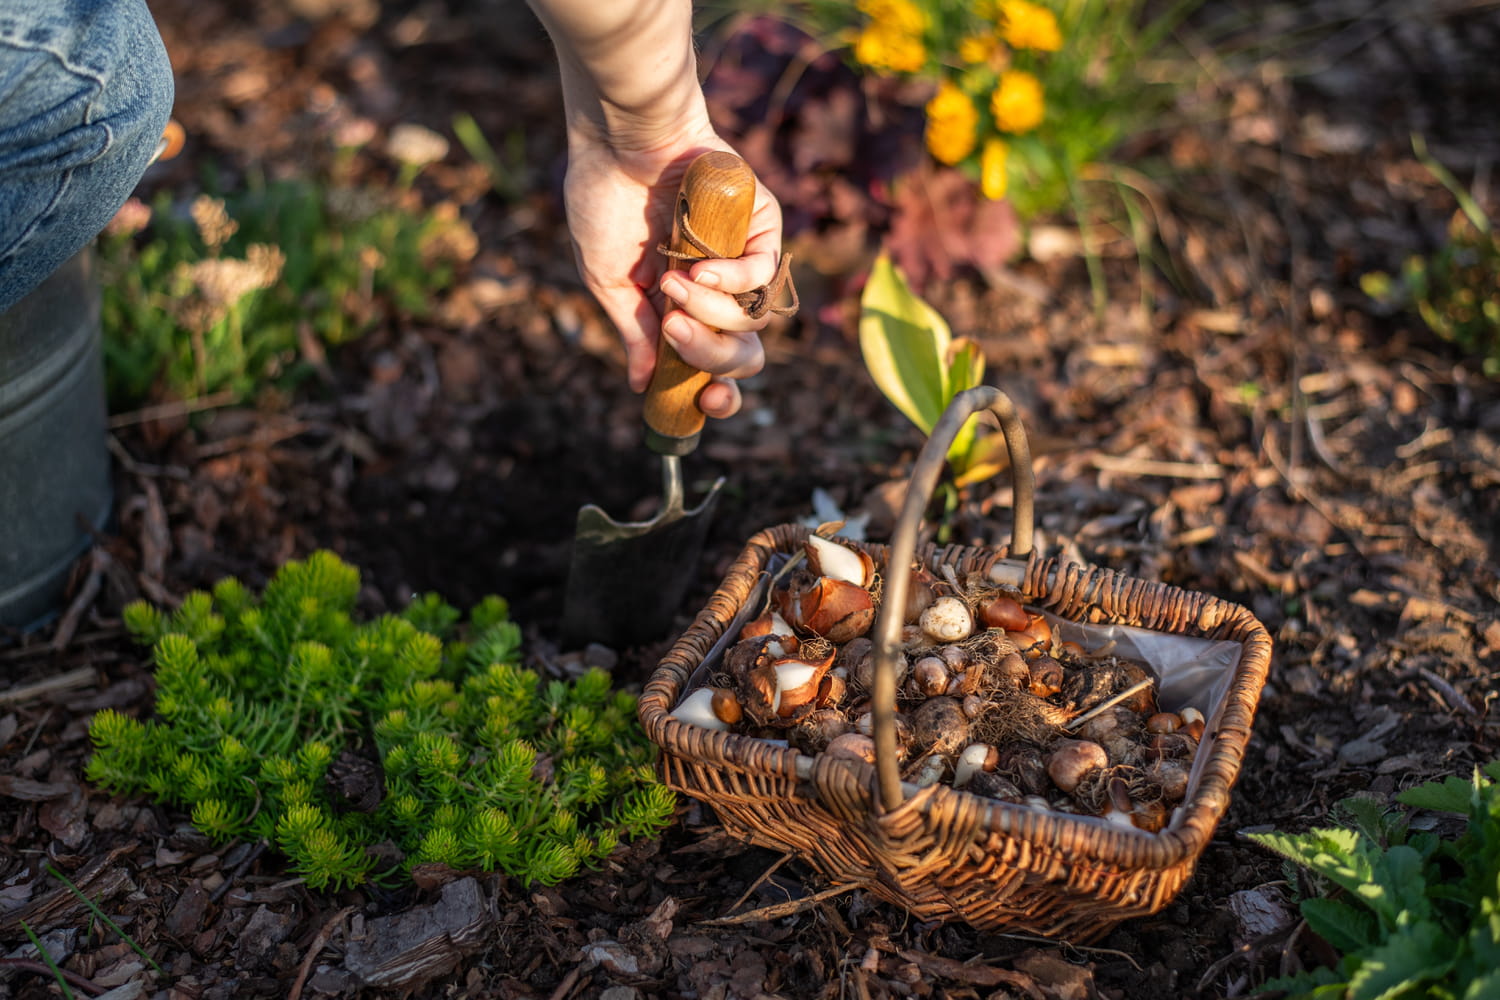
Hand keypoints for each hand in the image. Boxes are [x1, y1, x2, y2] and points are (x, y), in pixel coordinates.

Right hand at [560, 125, 783, 418]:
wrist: (619, 140)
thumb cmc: (604, 201)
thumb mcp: (609, 280)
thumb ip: (634, 332)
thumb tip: (642, 385)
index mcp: (684, 309)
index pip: (713, 368)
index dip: (716, 396)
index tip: (704, 405)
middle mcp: (719, 292)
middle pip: (741, 356)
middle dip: (709, 357)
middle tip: (672, 330)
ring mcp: (743, 260)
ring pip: (752, 321)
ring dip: (709, 311)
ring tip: (672, 282)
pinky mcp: (763, 227)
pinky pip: (766, 275)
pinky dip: (734, 281)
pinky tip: (700, 268)